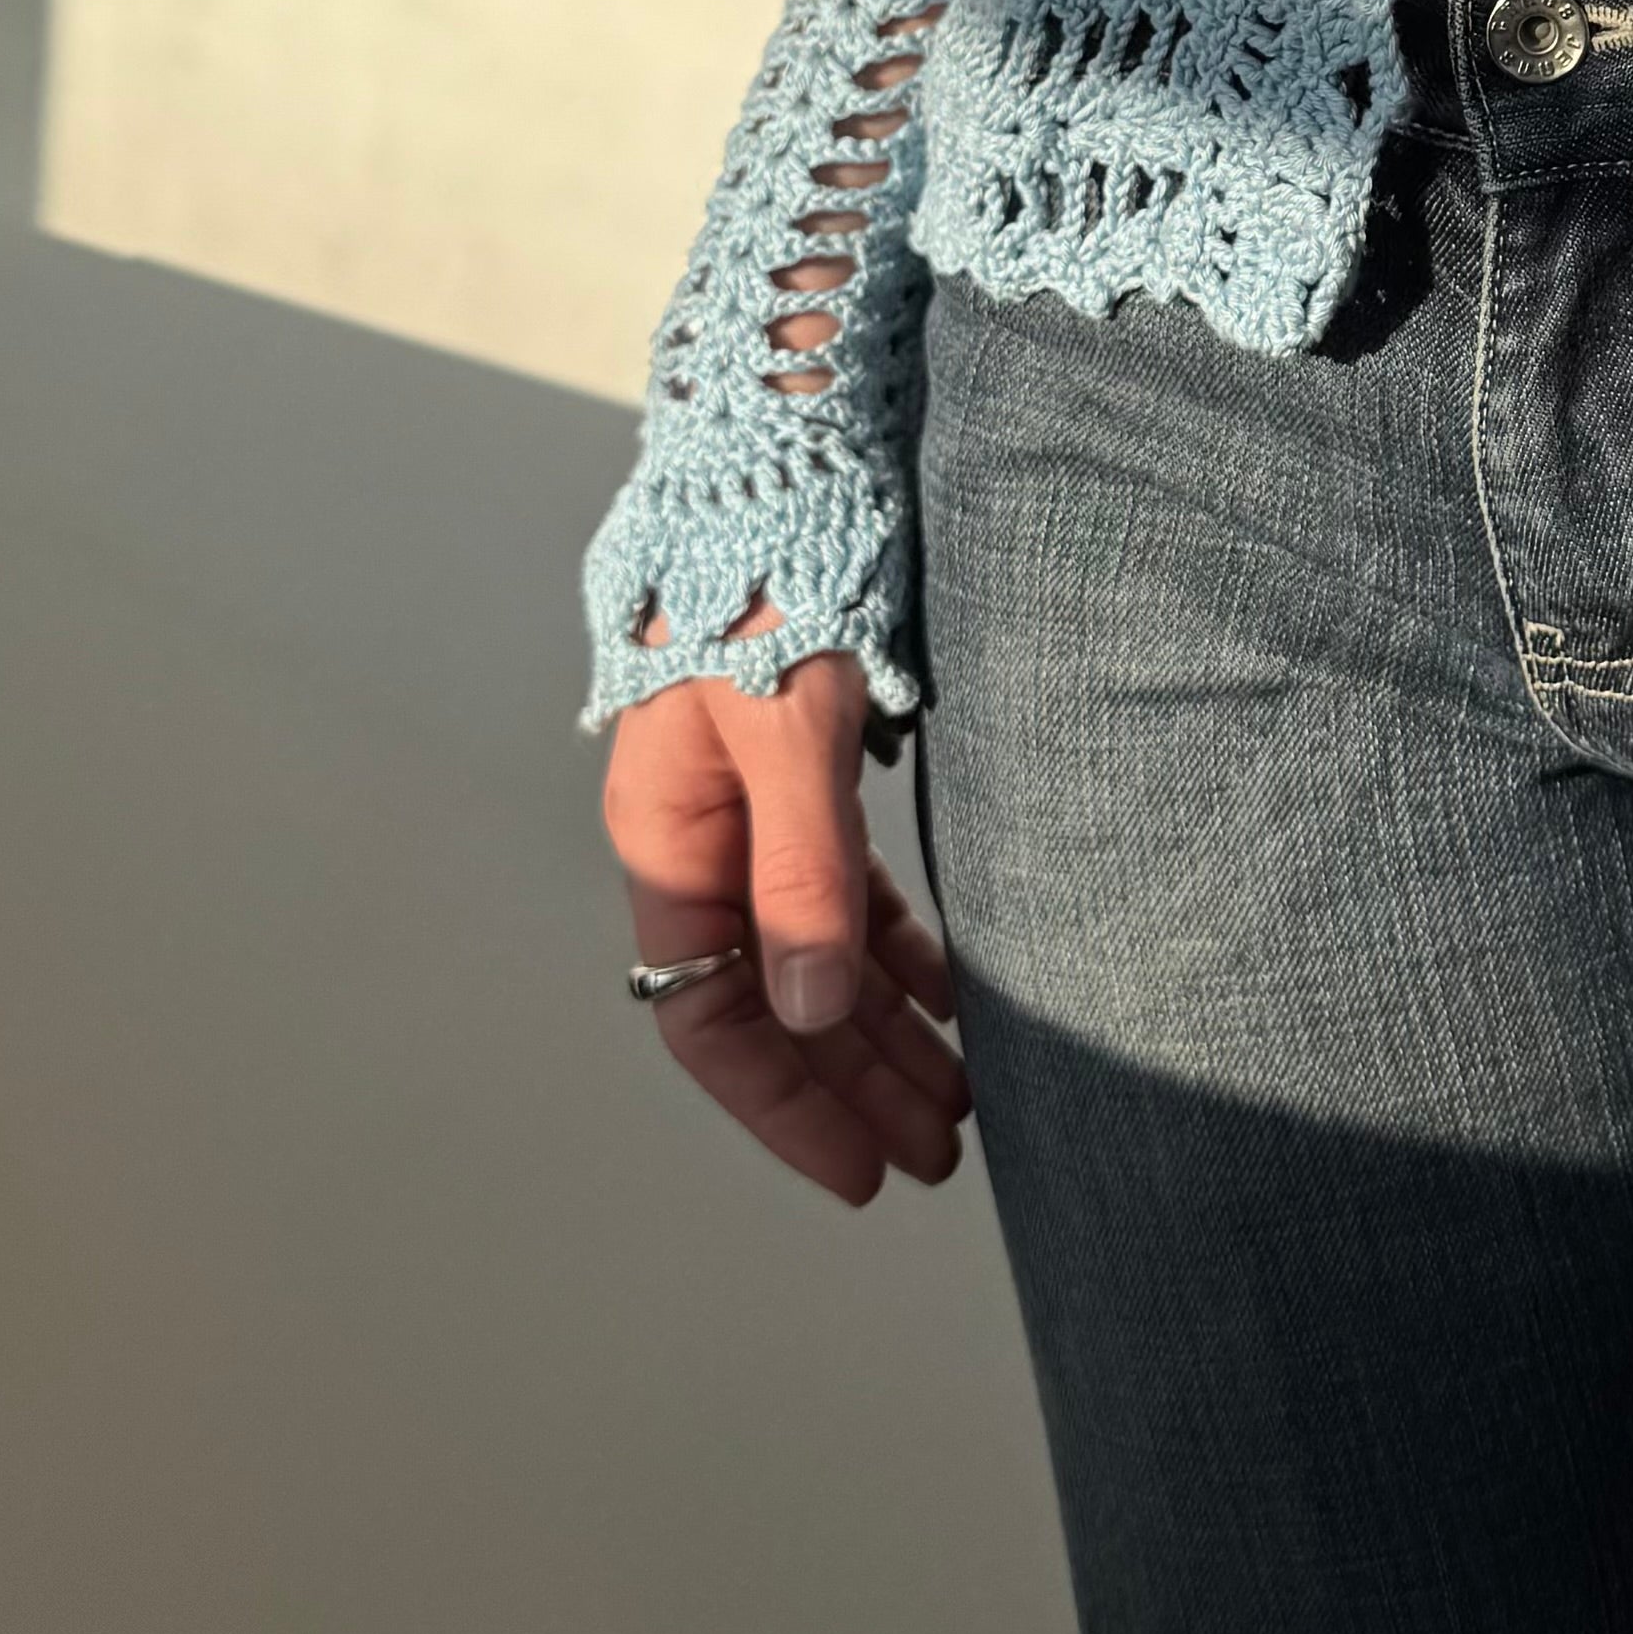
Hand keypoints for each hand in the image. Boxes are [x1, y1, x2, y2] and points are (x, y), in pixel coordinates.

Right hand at [600, 639, 968, 1206]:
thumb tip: (808, 1010)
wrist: (790, 460)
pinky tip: (957, 998)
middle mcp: (703, 840)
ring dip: (885, 1030)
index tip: (860, 1173)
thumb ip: (803, 872)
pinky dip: (900, 950)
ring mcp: (755, 809)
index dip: (784, 1106)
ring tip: (963, 1102)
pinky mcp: (810, 774)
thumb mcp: (791, 732)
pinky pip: (851, 893)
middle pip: (774, 1004)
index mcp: (669, 841)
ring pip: (819, 954)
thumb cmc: (776, 583)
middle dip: (852, 1086)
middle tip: (940, 1157)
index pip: (711, 1019)